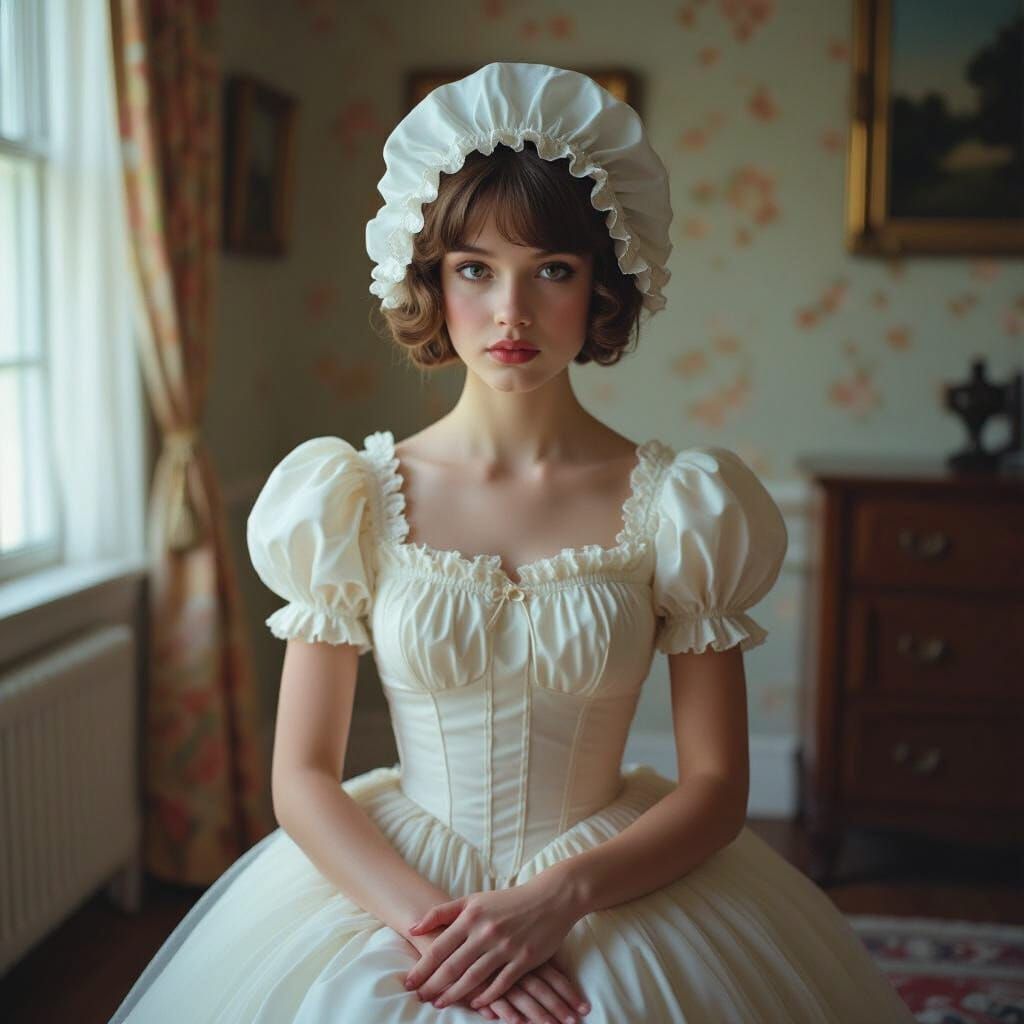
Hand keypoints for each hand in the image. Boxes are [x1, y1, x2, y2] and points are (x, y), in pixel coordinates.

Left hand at [402, 871, 581, 1009]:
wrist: (549, 898)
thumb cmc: (507, 901)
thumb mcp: (474, 900)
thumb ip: (442, 912)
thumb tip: (412, 927)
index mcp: (471, 916)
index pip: (439, 947)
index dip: (422, 967)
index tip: (409, 982)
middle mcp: (486, 932)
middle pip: (452, 966)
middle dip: (433, 985)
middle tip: (419, 998)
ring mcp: (505, 947)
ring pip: (473, 978)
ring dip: (455, 994)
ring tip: (440, 1004)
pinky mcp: (524, 959)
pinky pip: (501, 984)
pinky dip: (487, 996)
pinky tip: (475, 1004)